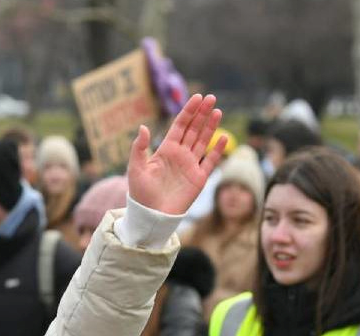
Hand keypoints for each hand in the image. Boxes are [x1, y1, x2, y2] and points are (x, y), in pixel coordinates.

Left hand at [128, 94, 226, 215]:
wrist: (151, 215)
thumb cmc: (140, 193)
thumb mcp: (136, 168)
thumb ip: (139, 148)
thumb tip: (143, 127)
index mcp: (166, 150)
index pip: (180, 126)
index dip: (188, 111)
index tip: (197, 97)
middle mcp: (180, 155)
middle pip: (194, 130)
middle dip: (202, 114)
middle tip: (211, 98)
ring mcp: (191, 166)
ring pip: (203, 141)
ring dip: (211, 126)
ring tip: (218, 111)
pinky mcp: (199, 179)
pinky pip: (211, 161)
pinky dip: (218, 150)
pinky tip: (223, 136)